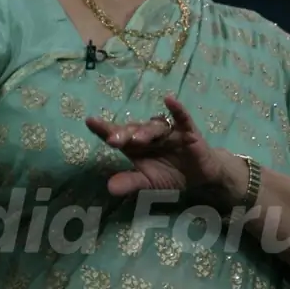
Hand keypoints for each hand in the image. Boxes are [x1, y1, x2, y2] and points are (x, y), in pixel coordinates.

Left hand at [84, 94, 226, 198]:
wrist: (200, 176)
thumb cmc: (170, 175)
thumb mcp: (149, 183)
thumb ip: (130, 182)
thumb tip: (109, 188)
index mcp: (136, 145)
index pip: (117, 134)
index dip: (103, 128)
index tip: (90, 121)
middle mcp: (149, 134)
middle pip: (133, 130)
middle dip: (123, 134)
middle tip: (112, 141)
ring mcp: (168, 131)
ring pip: (155, 127)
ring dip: (146, 131)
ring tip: (138, 140)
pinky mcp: (187, 130)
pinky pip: (182, 117)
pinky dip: (176, 109)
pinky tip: (169, 100)